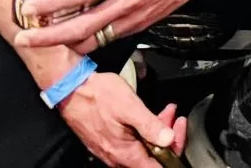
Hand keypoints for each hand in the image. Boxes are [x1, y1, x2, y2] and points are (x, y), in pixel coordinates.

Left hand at [18, 0, 232, 53]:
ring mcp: (140, 14)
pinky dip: (92, 39)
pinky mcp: (147, 21)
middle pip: (83, 28)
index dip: (52, 5)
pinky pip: (113, 36)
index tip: (29, 9)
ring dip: (68, 42)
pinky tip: (78, 35)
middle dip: (49, 37)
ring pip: (97, 39)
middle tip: (24, 38)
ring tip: (46, 40)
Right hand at [52, 69, 183, 167]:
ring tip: (163, 112)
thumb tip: (168, 138)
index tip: (179, 131)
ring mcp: (111, 150)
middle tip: (173, 117)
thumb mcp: (130, 107)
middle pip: (151, 158)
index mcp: (125, 153)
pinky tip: (146, 116)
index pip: (158, 167)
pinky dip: (143, 130)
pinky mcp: (107, 142)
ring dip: (156, 131)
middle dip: (168, 137)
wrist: (71, 89)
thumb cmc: (97, 96)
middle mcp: (117, 157)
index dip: (174, 150)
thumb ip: (150, 125)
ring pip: (142, 149)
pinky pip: (130, 143)